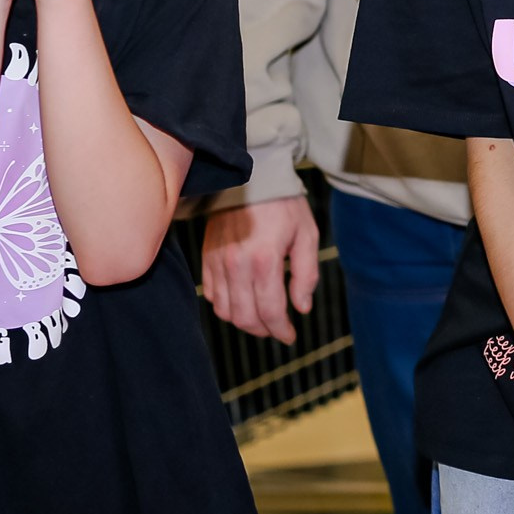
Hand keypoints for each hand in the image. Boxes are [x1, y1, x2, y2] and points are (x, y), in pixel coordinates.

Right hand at [201, 194, 322, 342]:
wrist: (252, 177)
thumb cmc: (284, 205)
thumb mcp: (307, 236)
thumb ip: (306, 274)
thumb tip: (302, 308)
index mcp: (264, 260)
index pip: (270, 311)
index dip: (281, 330)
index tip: (290, 336)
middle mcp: (236, 265)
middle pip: (245, 317)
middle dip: (263, 330)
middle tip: (277, 330)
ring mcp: (218, 262)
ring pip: (225, 310)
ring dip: (243, 321)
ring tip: (261, 319)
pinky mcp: (206, 257)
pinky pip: (211, 294)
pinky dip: (225, 306)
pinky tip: (241, 302)